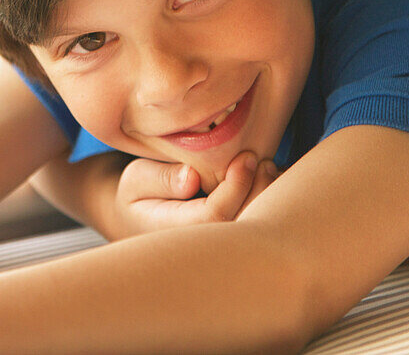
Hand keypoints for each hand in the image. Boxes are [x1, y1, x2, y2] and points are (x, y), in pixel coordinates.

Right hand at [111, 151, 278, 236]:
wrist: (140, 220)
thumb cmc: (139, 195)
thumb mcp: (136, 180)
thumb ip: (159, 179)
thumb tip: (192, 179)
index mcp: (175, 232)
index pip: (215, 215)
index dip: (235, 187)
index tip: (244, 158)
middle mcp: (201, 247)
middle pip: (242, 228)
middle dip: (260, 192)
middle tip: (264, 162)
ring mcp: (219, 250)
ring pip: (254, 231)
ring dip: (268, 198)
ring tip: (268, 168)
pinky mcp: (233, 243)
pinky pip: (260, 229)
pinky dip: (272, 203)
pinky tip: (269, 181)